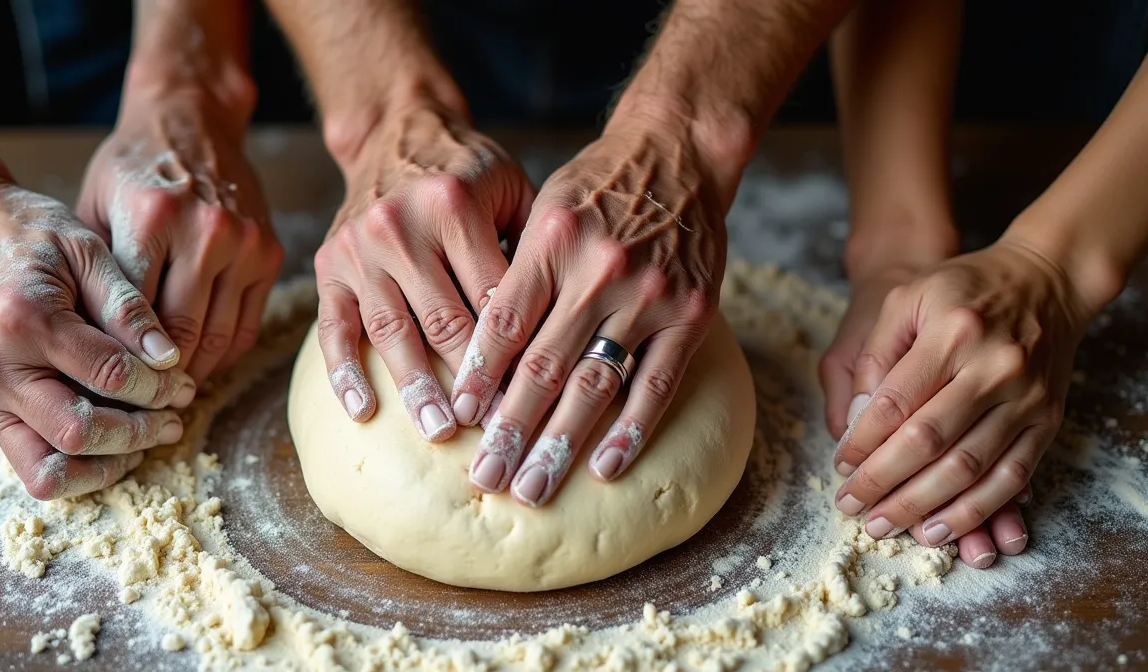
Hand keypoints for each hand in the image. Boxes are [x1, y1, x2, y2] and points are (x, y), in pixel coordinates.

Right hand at [0, 184, 195, 499]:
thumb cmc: (31, 236)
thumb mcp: (88, 250)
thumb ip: (129, 307)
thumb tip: (169, 358)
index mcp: (24, 319)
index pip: (108, 375)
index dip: (157, 387)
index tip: (182, 381)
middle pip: (78, 433)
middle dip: (139, 433)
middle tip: (174, 418)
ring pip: (49, 470)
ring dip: (107, 464)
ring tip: (146, 440)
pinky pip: (33, 465)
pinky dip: (79, 466)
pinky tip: (113, 443)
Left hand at [77, 89, 282, 382]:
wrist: (191, 122)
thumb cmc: (132, 169)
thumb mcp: (93, 208)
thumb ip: (94, 275)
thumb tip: (89, 351)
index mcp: (153, 218)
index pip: (134, 315)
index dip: (119, 362)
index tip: (105, 394)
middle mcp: (206, 231)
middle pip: (181, 334)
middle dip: (157, 378)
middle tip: (135, 409)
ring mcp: (244, 243)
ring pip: (218, 337)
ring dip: (192, 373)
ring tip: (166, 395)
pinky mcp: (269, 253)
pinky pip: (247, 325)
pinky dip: (223, 354)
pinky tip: (198, 366)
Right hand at [313, 103, 532, 440]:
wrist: (397, 131)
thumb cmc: (470, 171)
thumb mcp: (513, 189)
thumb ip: (531, 249)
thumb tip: (560, 330)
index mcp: (454, 206)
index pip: (493, 297)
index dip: (517, 353)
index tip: (537, 399)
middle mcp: (400, 226)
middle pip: (444, 320)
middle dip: (472, 382)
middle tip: (495, 431)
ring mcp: (359, 248)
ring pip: (392, 331)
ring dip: (416, 387)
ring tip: (439, 431)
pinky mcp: (328, 265)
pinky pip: (334, 327)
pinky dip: (345, 372)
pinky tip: (364, 410)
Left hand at [454, 122, 726, 506]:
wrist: (678, 151)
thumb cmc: (597, 184)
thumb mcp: (545, 208)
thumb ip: (516, 271)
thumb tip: (473, 346)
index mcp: (552, 240)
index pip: (504, 321)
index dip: (478, 375)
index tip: (456, 417)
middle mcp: (599, 269)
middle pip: (544, 364)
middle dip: (509, 428)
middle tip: (485, 476)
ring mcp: (649, 294)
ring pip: (595, 382)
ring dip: (559, 442)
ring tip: (531, 487)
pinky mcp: (690, 313)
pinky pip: (657, 384)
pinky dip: (630, 429)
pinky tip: (605, 466)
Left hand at [832, 238, 1094, 564]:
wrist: (1046, 279)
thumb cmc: (963, 288)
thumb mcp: (907, 297)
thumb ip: (876, 354)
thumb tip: (855, 419)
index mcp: (952, 332)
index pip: (895, 402)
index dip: (862, 442)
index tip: (841, 466)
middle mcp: (994, 366)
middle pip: (928, 441)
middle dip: (883, 482)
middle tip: (851, 507)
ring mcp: (1026, 397)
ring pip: (968, 468)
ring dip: (923, 506)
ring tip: (885, 526)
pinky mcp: (1047, 420)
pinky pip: (1011, 477)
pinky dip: (973, 510)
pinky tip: (939, 530)